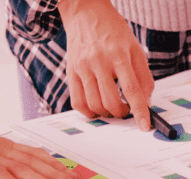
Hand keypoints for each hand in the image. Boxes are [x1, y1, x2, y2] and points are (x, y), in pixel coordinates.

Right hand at [59, 0, 153, 130]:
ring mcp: (82, 69)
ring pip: (93, 105)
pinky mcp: (70, 74)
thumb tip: (144, 101)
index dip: (139, 110)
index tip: (144, 125)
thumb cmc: (112, 31)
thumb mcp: (134, 48)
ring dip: (105, 113)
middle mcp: (99, 62)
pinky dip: (88, 112)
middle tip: (125, 111)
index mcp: (119, 54)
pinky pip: (77, 102)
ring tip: (111, 109)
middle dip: (120, 112)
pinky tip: (95, 108)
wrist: (85, 15)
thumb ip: (142, 75)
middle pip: (110, 101)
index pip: (132, 89)